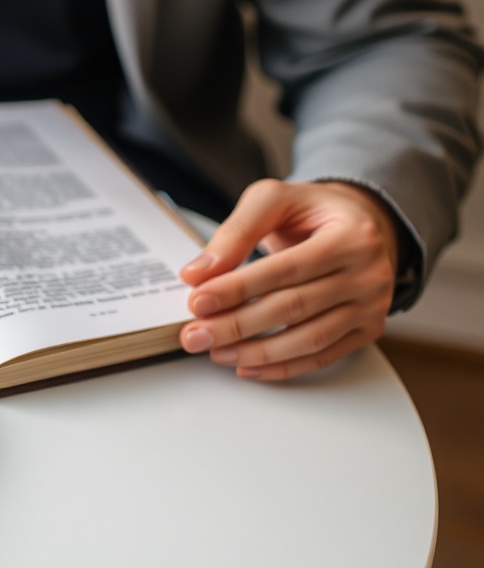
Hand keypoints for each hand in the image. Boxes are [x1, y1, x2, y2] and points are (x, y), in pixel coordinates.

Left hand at [177, 179, 401, 379]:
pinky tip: (247, 365)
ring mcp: (371, 306)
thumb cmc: (312, 210)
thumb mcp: (274, 200)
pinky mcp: (367, 330)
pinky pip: (322, 356)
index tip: (198, 301)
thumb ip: (236, 232)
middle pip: (294, 307)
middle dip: (237, 325)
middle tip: (195, 334)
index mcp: (351, 236)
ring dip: (257, 352)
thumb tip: (198, 274)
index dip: (238, 288)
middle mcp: (368, 273)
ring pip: (309, 340)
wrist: (358, 221)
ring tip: (215, 351)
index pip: (286, 269)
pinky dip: (282, 367)